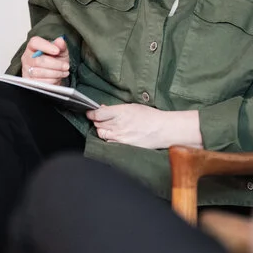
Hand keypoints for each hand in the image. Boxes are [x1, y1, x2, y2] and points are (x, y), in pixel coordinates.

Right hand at [21, 36, 69, 84]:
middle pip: (38, 60)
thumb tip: (60, 40)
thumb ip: (61, 46)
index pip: (35, 42)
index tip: (57, 51)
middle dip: (56, 64)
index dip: (46, 46)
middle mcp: (27, 58)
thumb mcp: (61, 52)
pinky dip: (52, 80)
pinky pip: (41, 82)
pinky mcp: (29, 82)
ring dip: (56, 73)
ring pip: (40, 72)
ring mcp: (27, 70)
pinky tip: (58, 78)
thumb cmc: (55, 61)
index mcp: (33, 47)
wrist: (55, 75)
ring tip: (64, 72)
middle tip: (66, 66)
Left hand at [86, 105, 201, 149]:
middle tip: (100, 118)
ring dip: (101, 129)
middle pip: (97, 124)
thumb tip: (103, 109)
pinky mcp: (122, 145)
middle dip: (96, 120)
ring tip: (108, 126)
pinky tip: (113, 135)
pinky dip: (108, 138)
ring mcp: (119, 137)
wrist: (162, 130)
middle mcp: (117, 125)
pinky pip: (108, 142)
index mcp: (120, 112)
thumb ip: (116, 108)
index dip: (91, 113)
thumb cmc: (150, 116)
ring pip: (101, 134)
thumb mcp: (133, 106)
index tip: (90, 112)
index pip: (97, 114)